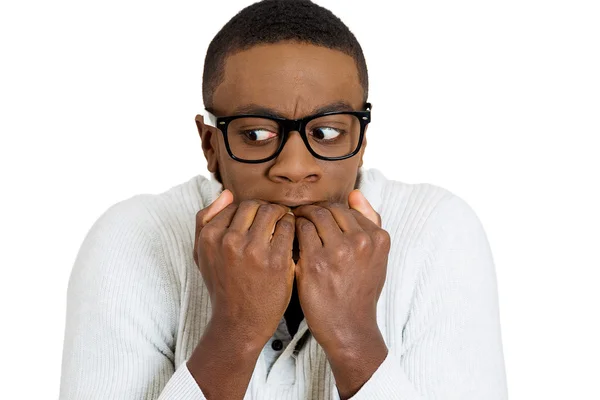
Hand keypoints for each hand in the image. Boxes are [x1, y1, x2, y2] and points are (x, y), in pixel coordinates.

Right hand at [193, 190, 295, 344]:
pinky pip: (289, 228)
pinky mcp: (277, 261)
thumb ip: (206, 220)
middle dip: (267, 210)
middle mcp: (230, 241)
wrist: (239, 322)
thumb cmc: (222, 285)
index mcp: (211, 236)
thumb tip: (226, 193)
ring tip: (283, 225)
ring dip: (281, 215)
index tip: (257, 221)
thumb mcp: (202, 253)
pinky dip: (292, 229)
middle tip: (274, 220)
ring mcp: (254, 251)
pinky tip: (291, 238)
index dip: (250, 211)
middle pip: (255, 205)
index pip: (236, 205)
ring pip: (273, 212)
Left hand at [291, 189, 389, 351]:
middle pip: (329, 209)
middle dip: (313, 211)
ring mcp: (338, 251)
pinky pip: (299, 231)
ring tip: (294, 225)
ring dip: (301, 217)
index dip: (328, 212)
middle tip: (301, 217)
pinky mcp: (315, 262)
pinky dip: (292, 231)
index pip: (347, 208)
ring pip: (313, 216)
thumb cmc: (360, 292)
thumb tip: (355, 193)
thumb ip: (370, 223)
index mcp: (378, 237)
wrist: (350, 327)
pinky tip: (289, 239)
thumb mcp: (378, 258)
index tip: (318, 219)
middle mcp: (361, 241)